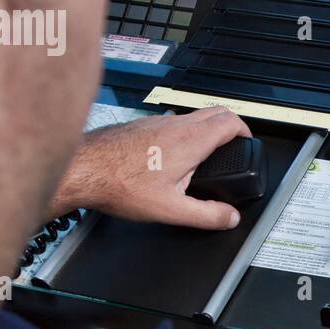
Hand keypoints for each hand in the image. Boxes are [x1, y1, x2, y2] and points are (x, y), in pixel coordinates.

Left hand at [50, 108, 251, 229]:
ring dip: (205, 128)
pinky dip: (182, 131)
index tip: (247, 142)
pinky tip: (170, 154)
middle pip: (215, 111)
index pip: (231, 121)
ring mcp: (156, 121)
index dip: (245, 131)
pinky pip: (171, 121)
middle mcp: (175, 125)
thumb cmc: (118, 184)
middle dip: (230, 125)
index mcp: (190, 141)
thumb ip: (206, 215)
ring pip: (192, 115)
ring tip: (204, 151)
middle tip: (233, 143)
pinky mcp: (141, 124)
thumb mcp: (170, 210)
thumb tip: (229, 217)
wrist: (82, 168)